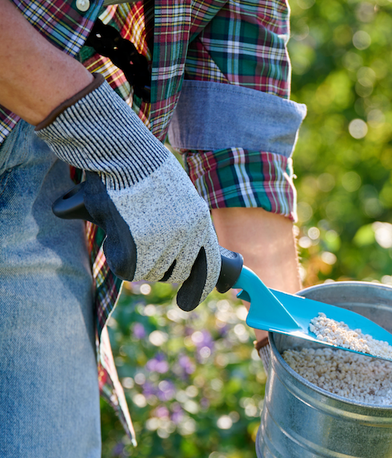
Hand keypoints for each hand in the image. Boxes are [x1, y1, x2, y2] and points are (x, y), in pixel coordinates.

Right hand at [35, 74, 219, 310]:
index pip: (210, 267)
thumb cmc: (144, 168)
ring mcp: (165, 244)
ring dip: (138, 260)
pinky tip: (115, 236)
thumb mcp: (176, 194)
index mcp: (201, 224)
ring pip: (151, 273)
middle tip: (146, 248)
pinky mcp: (139, 249)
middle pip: (175, 273)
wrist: (123, 154)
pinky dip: (118, 257)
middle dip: (160, 267)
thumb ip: (180, 223)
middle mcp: (189, 237)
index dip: (200, 287)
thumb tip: (183, 251)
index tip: (188, 303)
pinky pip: (128, 270)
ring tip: (129, 231)